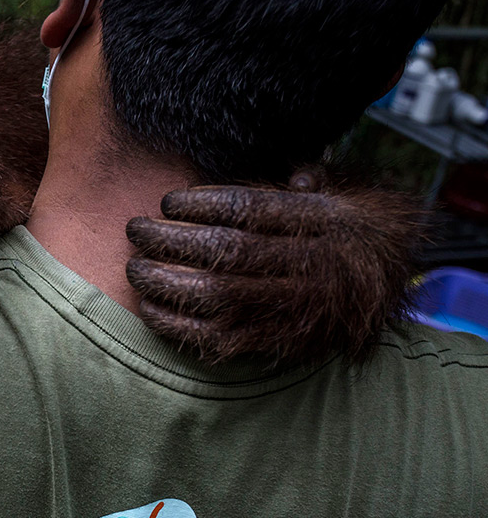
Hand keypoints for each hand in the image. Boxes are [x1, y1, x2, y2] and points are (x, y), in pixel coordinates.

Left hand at [125, 168, 424, 364]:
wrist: (384, 300)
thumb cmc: (347, 238)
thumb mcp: (343, 197)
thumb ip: (310, 179)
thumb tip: (294, 174)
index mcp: (322, 224)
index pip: (251, 211)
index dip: (202, 205)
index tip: (168, 201)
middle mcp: (308, 267)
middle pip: (226, 252)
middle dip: (171, 241)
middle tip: (136, 230)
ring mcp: (290, 310)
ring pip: (216, 296)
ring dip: (165, 281)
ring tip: (134, 267)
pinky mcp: (272, 343)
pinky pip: (216, 336)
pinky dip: (175, 324)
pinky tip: (149, 306)